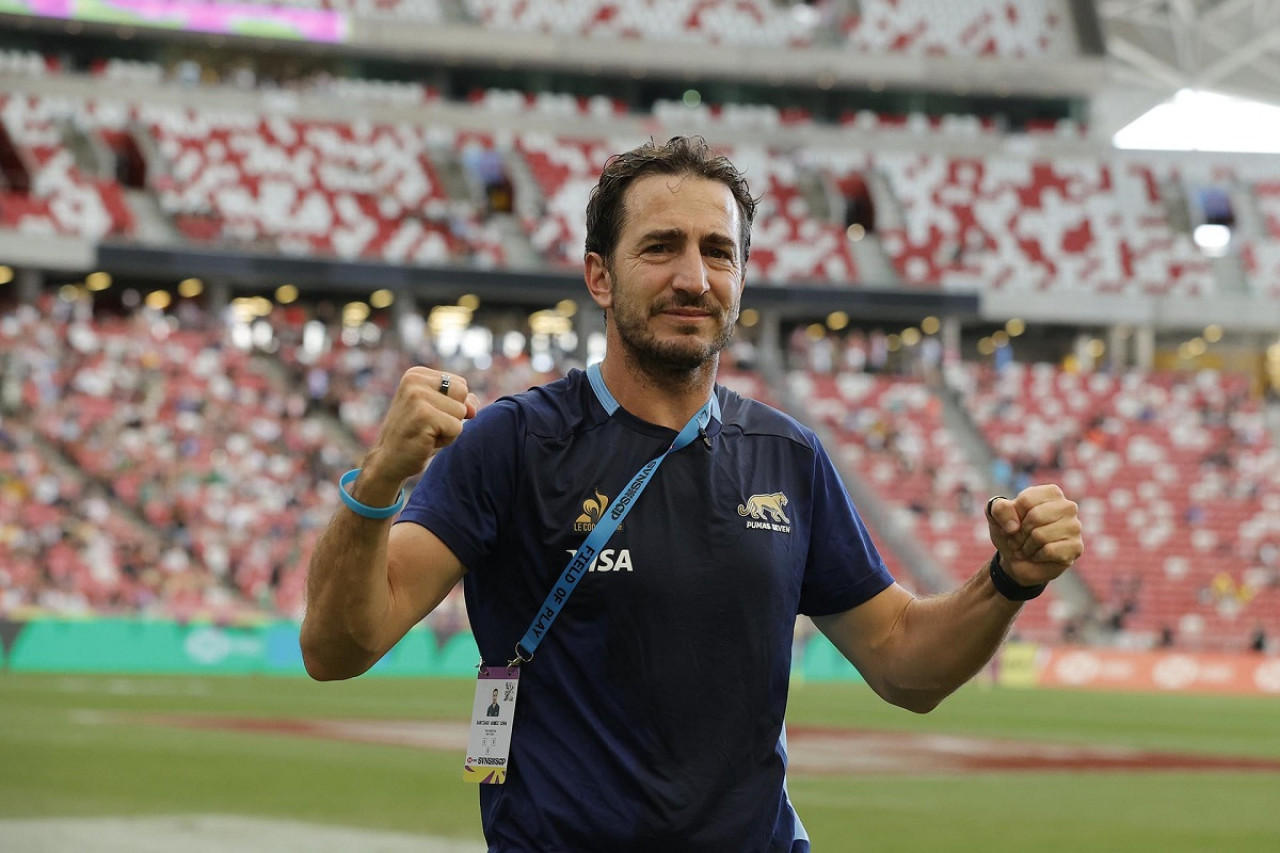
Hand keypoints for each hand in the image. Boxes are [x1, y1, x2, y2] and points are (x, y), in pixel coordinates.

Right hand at [362, 368, 479, 488]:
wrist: (388, 461)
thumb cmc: (417, 436)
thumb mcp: (440, 412)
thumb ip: (461, 401)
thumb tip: (472, 407)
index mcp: (417, 374)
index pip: (461, 385)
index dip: (452, 406)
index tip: (428, 416)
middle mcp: (414, 380)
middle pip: (462, 393)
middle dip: (454, 415)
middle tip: (429, 426)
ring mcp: (417, 396)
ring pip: (461, 411)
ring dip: (449, 429)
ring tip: (427, 434)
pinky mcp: (423, 415)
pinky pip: (457, 427)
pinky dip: (447, 440)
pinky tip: (426, 441)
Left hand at [986, 485, 1082, 586]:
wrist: (1016, 560)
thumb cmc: (1010, 532)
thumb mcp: (996, 516)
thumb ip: (999, 509)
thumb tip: (1014, 526)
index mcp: (1051, 493)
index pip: (1026, 500)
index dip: (1013, 515)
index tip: (1014, 522)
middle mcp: (1067, 506)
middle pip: (1035, 517)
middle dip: (1019, 533)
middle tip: (1017, 539)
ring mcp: (1075, 527)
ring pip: (1041, 535)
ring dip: (1026, 547)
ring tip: (1026, 548)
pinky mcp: (1076, 547)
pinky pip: (1049, 551)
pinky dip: (1036, 556)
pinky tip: (1038, 556)